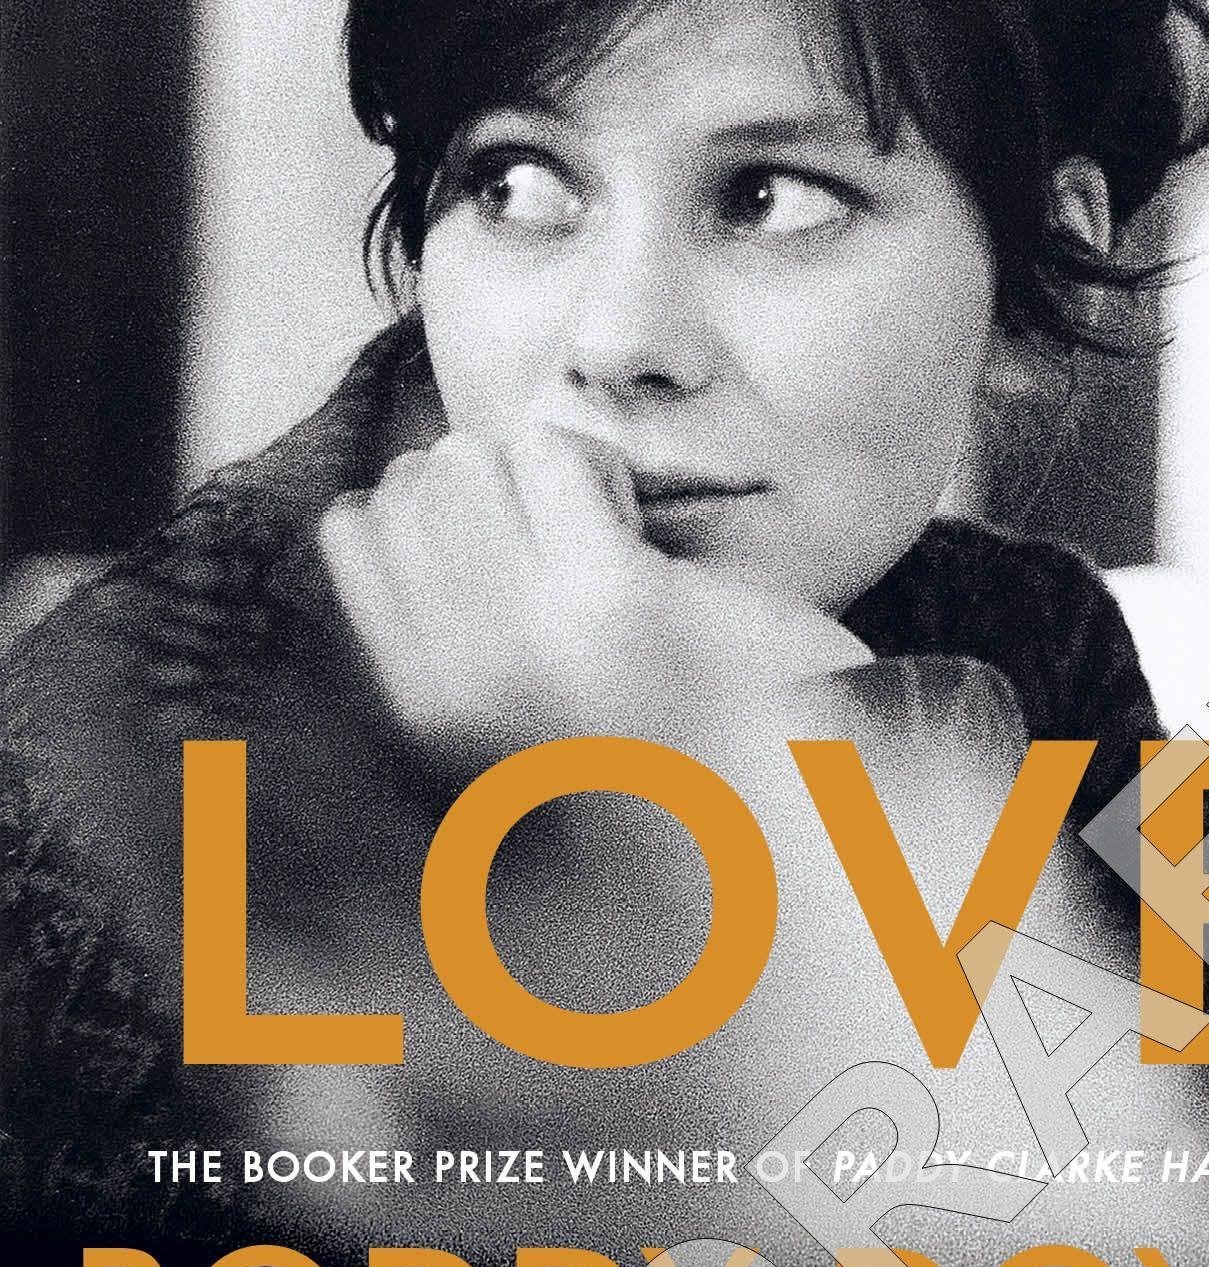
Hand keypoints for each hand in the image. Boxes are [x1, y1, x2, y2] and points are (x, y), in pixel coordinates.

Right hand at [317, 426, 872, 753]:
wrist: (795, 812)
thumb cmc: (670, 739)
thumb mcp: (519, 694)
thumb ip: (456, 613)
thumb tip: (394, 490)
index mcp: (423, 709)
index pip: (356, 526)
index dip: (440, 508)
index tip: (518, 553)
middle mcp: (450, 687)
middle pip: (409, 481)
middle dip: (491, 481)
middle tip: (574, 543)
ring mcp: (523, 645)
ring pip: (465, 456)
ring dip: (543, 471)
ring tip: (610, 542)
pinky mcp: (610, 602)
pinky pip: (552, 454)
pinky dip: (603, 469)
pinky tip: (650, 539)